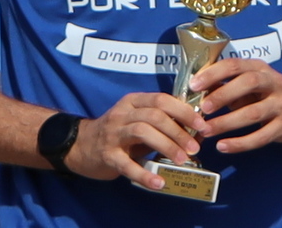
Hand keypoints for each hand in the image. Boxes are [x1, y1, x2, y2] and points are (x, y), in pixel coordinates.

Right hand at [64, 92, 207, 189]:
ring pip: (142, 131)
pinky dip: (144, 174)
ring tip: (182, 160)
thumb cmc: (117, 133)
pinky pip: (126, 164)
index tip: (202, 125)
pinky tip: (158, 183)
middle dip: (178, 131)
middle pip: (154, 115)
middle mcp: (122, 113)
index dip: (184, 111)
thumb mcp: (138, 121)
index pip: (161, 99)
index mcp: (133, 101)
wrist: (80, 145)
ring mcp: (112, 133)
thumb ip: (163, 124)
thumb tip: (196, 132)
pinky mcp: (106, 154)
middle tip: (194, 148)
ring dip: (166, 145)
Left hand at [188, 58, 281, 153]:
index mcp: (259, 68)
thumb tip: (196, 93)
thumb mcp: (248, 84)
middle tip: (203, 108)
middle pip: (248, 83)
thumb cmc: (265, 94)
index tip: (194, 85)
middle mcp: (273, 82)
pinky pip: (261, 137)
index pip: (235, 65)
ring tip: (207, 131)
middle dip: (223, 95)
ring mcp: (281, 104)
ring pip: (253, 113)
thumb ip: (225, 86)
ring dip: (227, 122)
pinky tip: (223, 146)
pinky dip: (240, 143)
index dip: (214, 74)